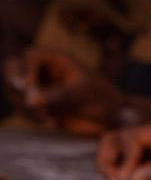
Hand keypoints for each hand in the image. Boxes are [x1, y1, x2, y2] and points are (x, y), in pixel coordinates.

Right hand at [5, 48, 122, 134]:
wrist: (111, 117)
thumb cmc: (103, 98)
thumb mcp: (84, 94)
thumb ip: (58, 96)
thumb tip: (31, 100)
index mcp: (57, 57)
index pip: (30, 56)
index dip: (26, 72)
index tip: (29, 90)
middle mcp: (43, 68)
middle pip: (12, 68)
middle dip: (16, 87)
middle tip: (30, 104)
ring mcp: (36, 84)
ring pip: (14, 90)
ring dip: (25, 107)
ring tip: (49, 120)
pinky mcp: (36, 101)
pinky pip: (22, 107)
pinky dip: (31, 116)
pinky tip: (53, 123)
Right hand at [96, 122, 150, 179]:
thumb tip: (133, 179)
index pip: (131, 139)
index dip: (125, 159)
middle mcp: (149, 133)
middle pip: (114, 138)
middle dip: (109, 160)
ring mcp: (143, 143)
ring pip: (111, 147)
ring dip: (109, 164)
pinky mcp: (141, 154)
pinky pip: (119, 158)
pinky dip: (116, 169)